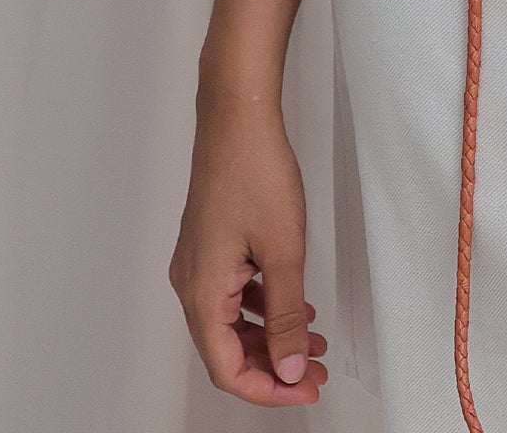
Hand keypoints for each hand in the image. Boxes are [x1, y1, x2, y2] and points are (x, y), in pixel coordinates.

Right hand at [170, 95, 329, 406]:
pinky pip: (234, 293)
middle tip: (315, 372)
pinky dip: (263, 306)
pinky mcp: (212, 245)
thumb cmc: (254, 171)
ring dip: (271, 336)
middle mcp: (191, 283)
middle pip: (228, 349)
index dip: (268, 387)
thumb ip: (288, 315)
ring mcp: (200, 263)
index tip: (305, 389)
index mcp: (201, 292)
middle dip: (274, 365)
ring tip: (313, 341)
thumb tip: (293, 366)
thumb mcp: (283, 250)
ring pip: (232, 322)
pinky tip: (295, 304)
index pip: (227, 367)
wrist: (239, 117)